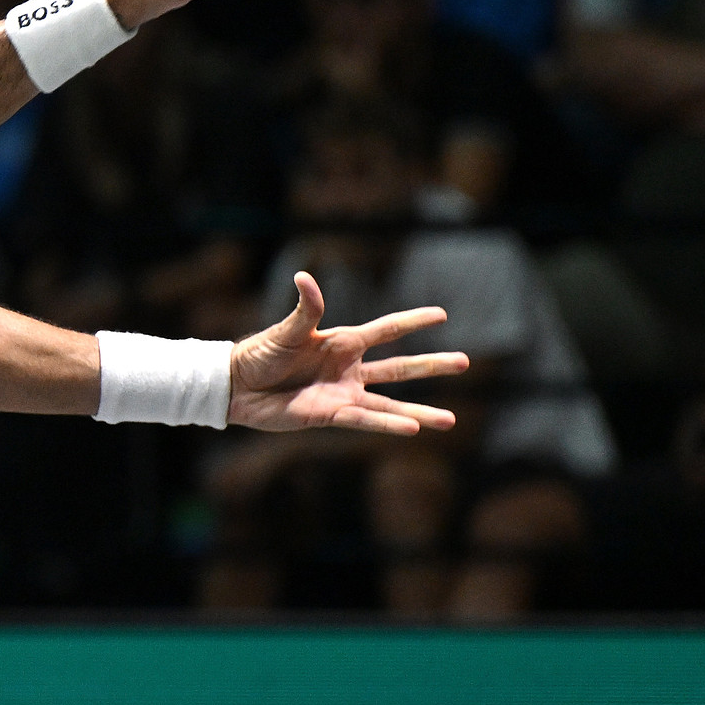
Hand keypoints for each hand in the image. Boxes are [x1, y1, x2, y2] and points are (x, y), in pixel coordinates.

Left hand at [228, 272, 467, 435]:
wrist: (238, 386)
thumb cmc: (261, 352)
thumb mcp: (286, 330)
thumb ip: (305, 309)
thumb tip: (305, 277)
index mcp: (342, 341)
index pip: (385, 330)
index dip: (412, 322)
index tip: (441, 314)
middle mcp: (348, 368)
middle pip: (399, 368)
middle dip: (431, 365)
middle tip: (465, 362)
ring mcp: (343, 394)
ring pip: (390, 404)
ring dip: (419, 411)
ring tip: (451, 420)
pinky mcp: (330, 415)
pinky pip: (364, 421)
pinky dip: (387, 425)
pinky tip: (413, 428)